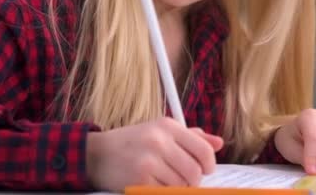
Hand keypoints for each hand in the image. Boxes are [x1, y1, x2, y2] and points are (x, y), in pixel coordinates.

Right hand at [86, 117, 223, 190]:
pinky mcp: (140, 178)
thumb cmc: (132, 142)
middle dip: (193, 180)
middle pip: (195, 171)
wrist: (97, 154)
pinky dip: (162, 191)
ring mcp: (149, 160)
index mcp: (168, 126)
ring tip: (164, 180)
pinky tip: (153, 184)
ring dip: (177, 187)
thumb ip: (190, 137)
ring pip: (181, 185)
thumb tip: (218, 143)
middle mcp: (160, 140)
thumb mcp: (160, 131)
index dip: (209, 164)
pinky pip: (165, 192)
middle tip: (184, 180)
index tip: (206, 170)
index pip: (203, 149)